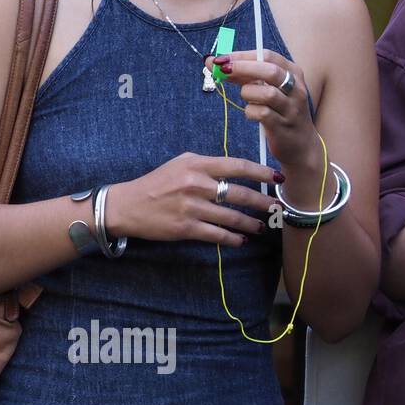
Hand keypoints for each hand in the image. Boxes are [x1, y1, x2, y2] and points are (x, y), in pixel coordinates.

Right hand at [105, 152, 280, 247]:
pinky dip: (233, 239)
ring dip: (251, 223)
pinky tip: (241, 240)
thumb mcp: (179, 164)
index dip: (261, 172)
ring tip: (262, 226)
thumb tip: (236, 170)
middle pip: (240, 193)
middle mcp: (196, 184)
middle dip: (263, 202)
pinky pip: (218, 235)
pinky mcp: (186, 228)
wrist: (127, 206)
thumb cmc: (155, 183)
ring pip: (232, 217)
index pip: (237, 166)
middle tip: (277, 208)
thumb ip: (206, 165)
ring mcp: (191, 207)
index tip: (278, 178)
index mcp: (196, 165)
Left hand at [210, 50, 319, 172]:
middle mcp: (296, 88)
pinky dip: (250, 112)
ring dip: (247, 93)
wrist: (300, 144)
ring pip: (267, 93)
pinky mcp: (283, 125)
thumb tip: (213, 62)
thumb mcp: (266, 87)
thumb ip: (244, 75)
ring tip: (247, 99)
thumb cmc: (278, 110)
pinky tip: (251, 114)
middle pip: (269, 71)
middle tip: (221, 70)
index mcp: (292, 73)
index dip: (241, 56)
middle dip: (241, 68)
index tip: (220, 59)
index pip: (267, 56)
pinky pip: (262, 114)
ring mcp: (291, 108)